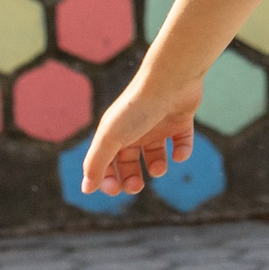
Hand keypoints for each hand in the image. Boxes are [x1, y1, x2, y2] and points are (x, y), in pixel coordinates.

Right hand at [79, 69, 202, 194]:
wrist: (171, 80)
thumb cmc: (137, 109)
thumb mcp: (110, 138)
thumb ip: (96, 163)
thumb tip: (86, 189)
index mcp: (114, 132)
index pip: (105, 162)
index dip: (107, 179)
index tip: (114, 189)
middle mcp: (135, 129)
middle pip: (129, 162)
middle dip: (131, 179)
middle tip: (135, 186)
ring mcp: (158, 125)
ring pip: (156, 155)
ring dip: (157, 167)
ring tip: (158, 168)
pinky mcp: (180, 120)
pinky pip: (181, 142)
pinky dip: (182, 152)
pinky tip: (179, 153)